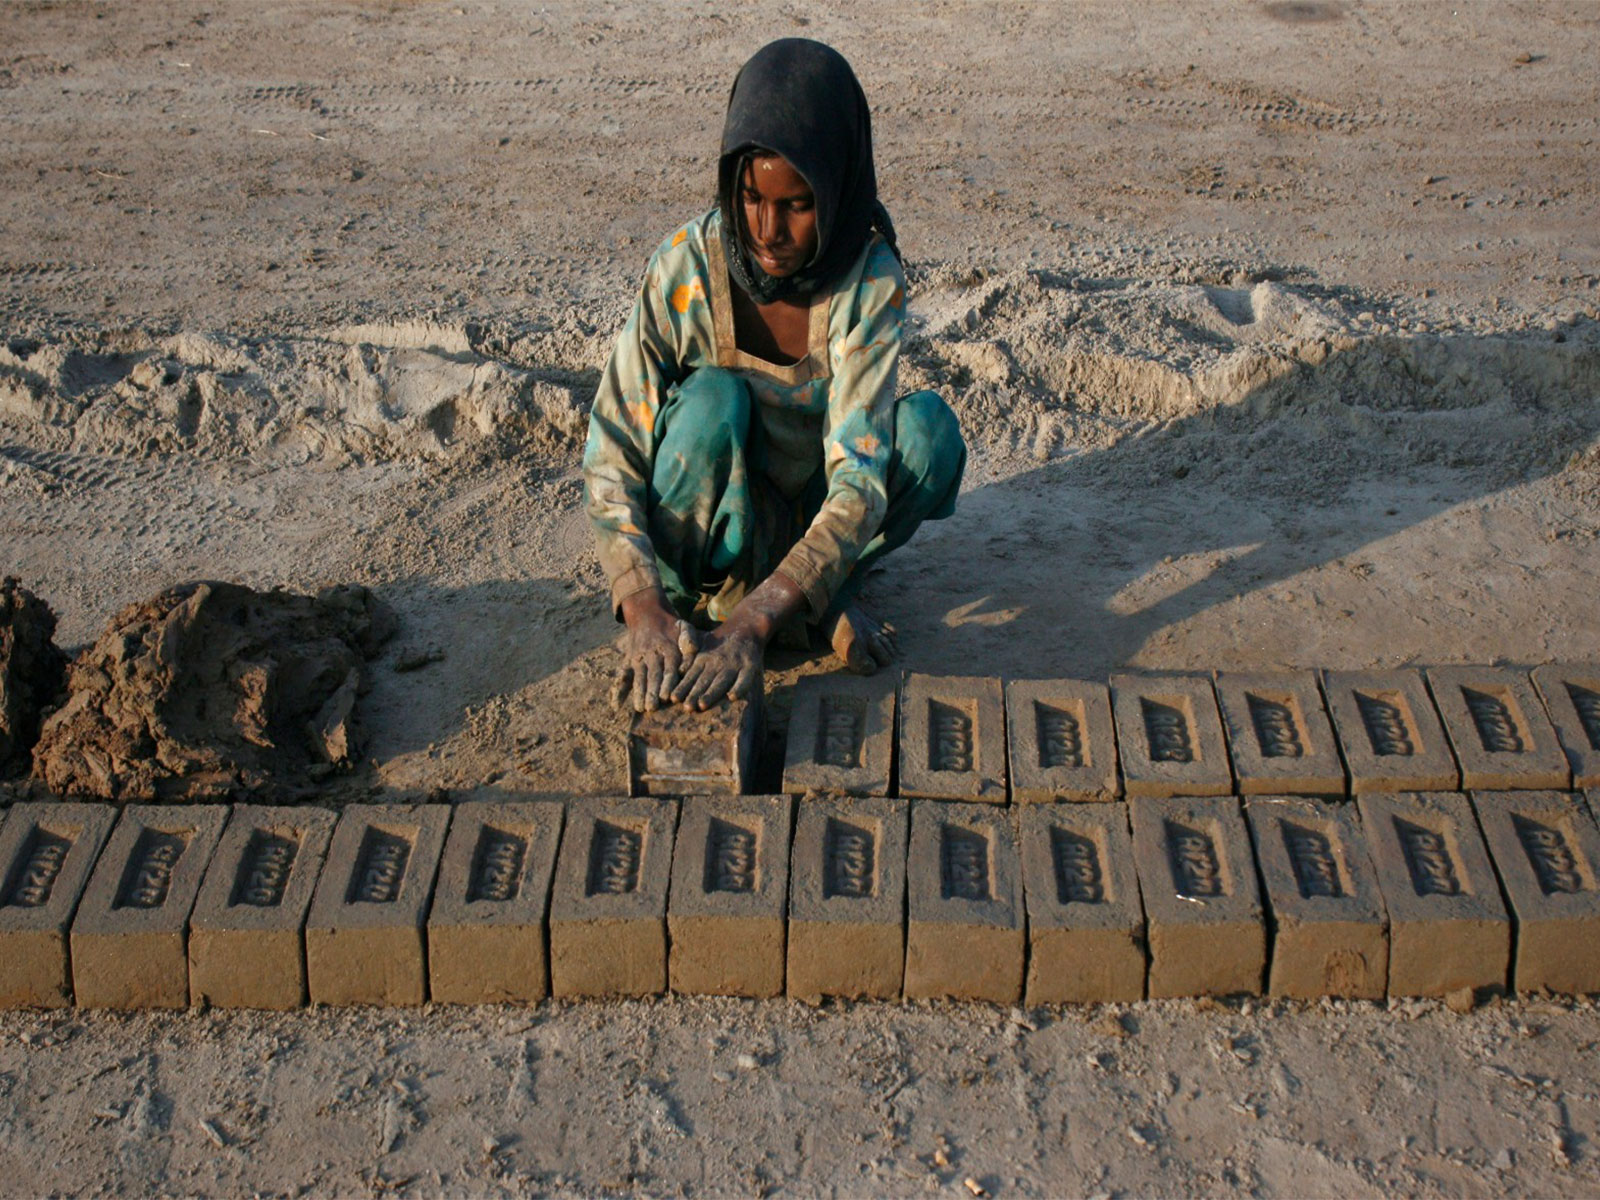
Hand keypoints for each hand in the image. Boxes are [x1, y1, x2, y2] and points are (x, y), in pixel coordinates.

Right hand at [612, 590, 697, 711]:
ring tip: (639, 708)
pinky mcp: (628, 661)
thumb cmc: (672, 627)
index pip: (669, 669)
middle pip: (652, 675)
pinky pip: (622, 675)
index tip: (667, 696)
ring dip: (638, 693)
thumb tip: (691, 649)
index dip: (668, 683)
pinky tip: (616, 705)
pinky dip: (618, 690)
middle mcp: (652, 654)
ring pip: (638, 677)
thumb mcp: (684, 627)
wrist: (647, 613)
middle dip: (652, 691)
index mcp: (668, 649)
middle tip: (652, 707)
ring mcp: (638, 658)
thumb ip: (689, 639)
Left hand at [670, 623, 762, 710]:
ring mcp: (734, 664)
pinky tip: (733, 697)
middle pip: (705, 680)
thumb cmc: (718, 642)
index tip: (674, 699)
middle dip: (695, 694)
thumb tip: (678, 672)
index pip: (692, 675)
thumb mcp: (701, 645)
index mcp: (704, 658)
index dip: (683, 687)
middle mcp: (718, 662)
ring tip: (702, 704)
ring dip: (712, 693)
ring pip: (721, 681)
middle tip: (687, 707)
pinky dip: (739, 687)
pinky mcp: (750, 666)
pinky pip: (745, 679)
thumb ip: (690, 659)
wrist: (745, 627)